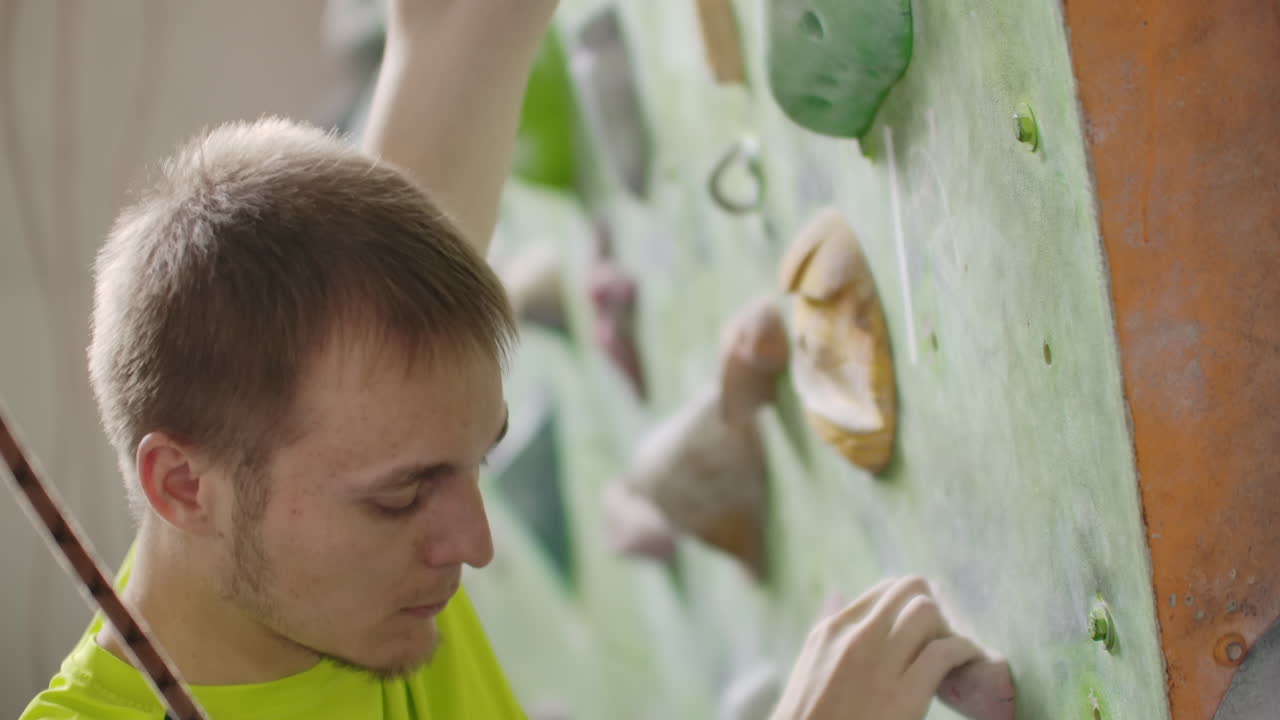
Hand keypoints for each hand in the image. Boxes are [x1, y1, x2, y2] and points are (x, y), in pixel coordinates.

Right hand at [771, 577, 984, 719]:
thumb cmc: (809, 719)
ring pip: (927, 612)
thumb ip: (830, 633)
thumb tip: (836, 593)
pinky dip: (965, 652)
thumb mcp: (810, 669)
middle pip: (910, 590)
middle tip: (938, 640)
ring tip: (951, 655)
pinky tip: (969, 663)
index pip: (884, 592)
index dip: (910, 606)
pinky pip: (945, 652)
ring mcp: (878, 663)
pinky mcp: (904, 695)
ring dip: (947, 628)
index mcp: (830, 632)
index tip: (921, 631)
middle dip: (932, 609)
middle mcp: (854, 637)